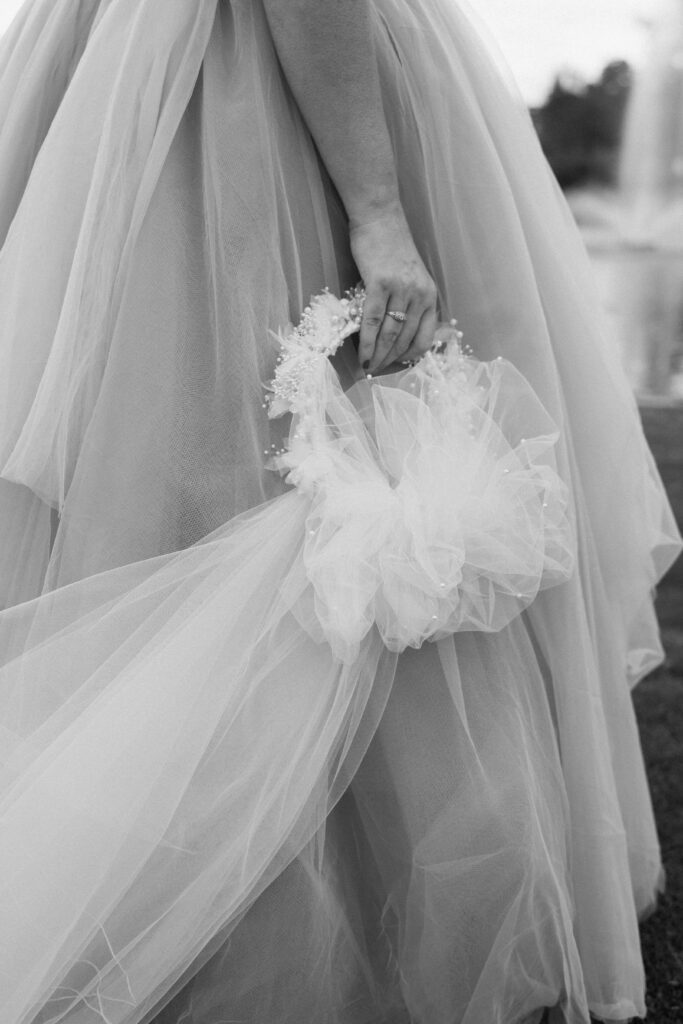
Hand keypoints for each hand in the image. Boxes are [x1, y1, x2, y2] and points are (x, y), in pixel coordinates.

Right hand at [350, 207, 437, 373]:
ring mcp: (401, 289)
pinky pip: (373, 321)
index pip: (425, 337)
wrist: (379, 219)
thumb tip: (396, 334)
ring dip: (379, 356)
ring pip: (390, 334)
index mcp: (430, 295)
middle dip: (391, 360)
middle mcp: (420, 294)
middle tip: (377, 373)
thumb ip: (410, 303)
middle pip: (405, 338)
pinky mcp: (380, 284)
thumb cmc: (392, 248)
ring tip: (368, 369)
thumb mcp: (411, 278)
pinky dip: (367, 343)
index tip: (397, 366)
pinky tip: (362, 356)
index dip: (410, 357)